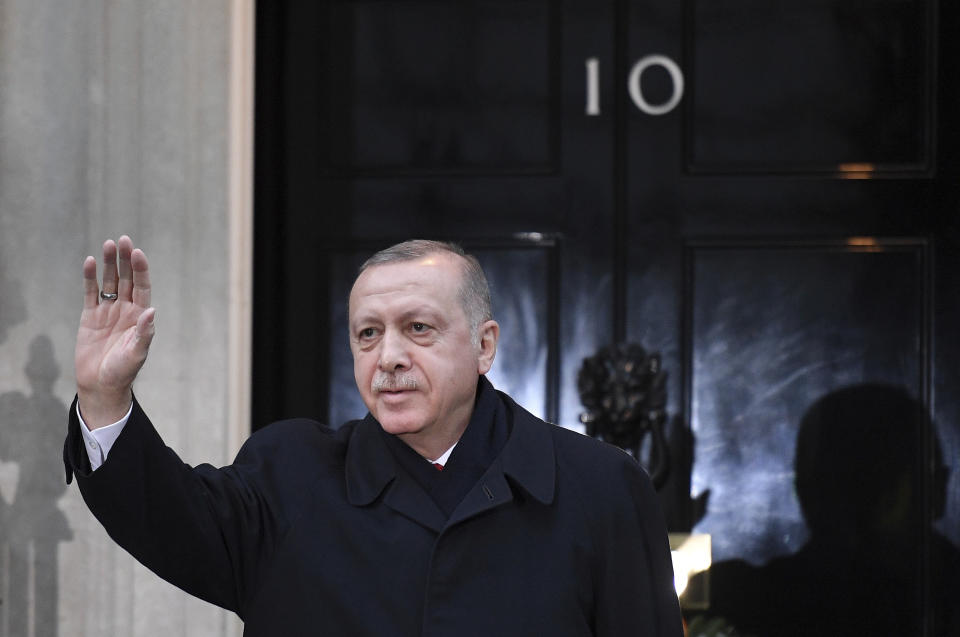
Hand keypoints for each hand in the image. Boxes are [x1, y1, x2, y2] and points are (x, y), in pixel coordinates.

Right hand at [75, 236, 155, 427]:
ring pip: (110, 281)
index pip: (142, 287)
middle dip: (126, 260)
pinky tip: (89, 262)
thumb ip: (144, 332)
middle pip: (127, 279)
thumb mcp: (137, 353)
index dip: (141, 270)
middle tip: (123, 240)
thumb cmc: (123, 371)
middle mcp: (126, 309)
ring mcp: (108, 311)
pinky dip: (90, 278)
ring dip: (109, 264)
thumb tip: (152, 310)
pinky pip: (91, 292)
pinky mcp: (91, 316)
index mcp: (141, 316)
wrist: (101, 384)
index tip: (137, 253)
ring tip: (108, 244)